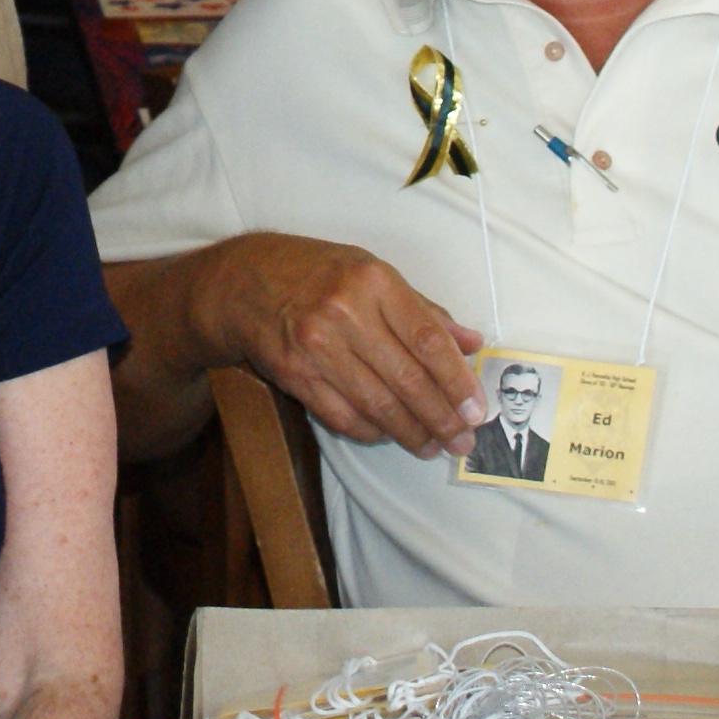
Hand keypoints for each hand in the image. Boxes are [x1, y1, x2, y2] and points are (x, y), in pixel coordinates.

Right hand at [207, 235, 486, 457]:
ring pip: (378, 405)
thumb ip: (423, 310)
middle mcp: (345, 313)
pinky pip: (344, 416)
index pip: (428, 340)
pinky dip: (372, 431)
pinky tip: (389, 435)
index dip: (458, 381)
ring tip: (433, 446)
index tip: (477, 410)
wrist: (242, 283)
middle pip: (408, 379)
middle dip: (441, 418)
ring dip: (411, 432)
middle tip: (463, 440)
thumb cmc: (315, 273)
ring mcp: (316, 347)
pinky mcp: (295, 375)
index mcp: (373, 281)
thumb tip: (471, 343)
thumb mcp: (372, 273)